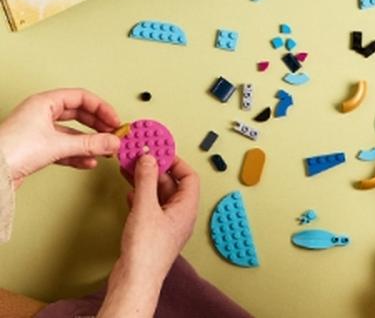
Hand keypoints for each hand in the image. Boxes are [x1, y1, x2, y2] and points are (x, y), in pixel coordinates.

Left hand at [0, 88, 120, 188]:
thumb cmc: (11, 149)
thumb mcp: (58, 144)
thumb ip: (90, 143)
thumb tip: (112, 142)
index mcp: (44, 103)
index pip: (81, 97)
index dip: (101, 108)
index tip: (114, 121)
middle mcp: (40, 114)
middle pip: (78, 114)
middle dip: (97, 126)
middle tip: (112, 134)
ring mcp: (38, 132)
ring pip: (71, 133)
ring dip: (89, 142)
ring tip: (104, 150)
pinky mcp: (36, 149)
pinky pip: (63, 148)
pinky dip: (77, 154)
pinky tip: (88, 161)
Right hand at [101, 154, 198, 317]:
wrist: (136, 279)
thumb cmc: (147, 250)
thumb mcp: (146, 207)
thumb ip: (146, 180)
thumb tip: (149, 158)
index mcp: (187, 208)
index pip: (189, 176)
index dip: (175, 161)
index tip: (160, 150)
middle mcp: (180, 215)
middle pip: (172, 184)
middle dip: (156, 169)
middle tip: (140, 156)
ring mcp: (166, 224)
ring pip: (159, 195)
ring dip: (145, 181)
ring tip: (130, 169)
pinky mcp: (152, 232)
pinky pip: (150, 207)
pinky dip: (140, 196)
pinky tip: (130, 191)